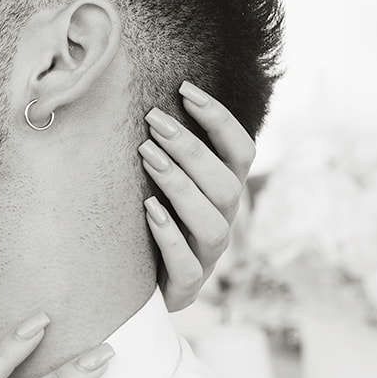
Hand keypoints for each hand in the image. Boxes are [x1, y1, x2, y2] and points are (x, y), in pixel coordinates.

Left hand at [140, 82, 255, 312]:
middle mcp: (222, 222)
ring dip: (181, 187)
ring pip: (213, 225)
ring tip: (147, 157)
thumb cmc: (145, 216)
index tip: (185, 90)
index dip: (221, 120)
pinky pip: (188, 267)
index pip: (242, 152)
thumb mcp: (157, 178)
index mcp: (223, 192)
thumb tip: (138, 93)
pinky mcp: (184, 287)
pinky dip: (170, 237)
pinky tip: (148, 211)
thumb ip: (160, 145)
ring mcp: (206, 257)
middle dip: (192, 149)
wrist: (134, 284)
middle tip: (154, 120)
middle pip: (226, 185)